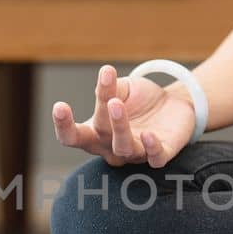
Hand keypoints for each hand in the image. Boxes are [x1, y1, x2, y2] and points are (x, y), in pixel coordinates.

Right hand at [52, 65, 196, 167]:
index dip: (63, 126)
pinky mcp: (160, 154)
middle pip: (99, 138)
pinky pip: (154, 158)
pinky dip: (151, 148)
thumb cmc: (138, 100)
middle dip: (102, 119)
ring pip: (124, 147)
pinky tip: (148, 135)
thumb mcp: (122, 89)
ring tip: (118, 104)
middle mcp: (111, 147)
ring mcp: (135, 153)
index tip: (59, 106)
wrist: (173, 104)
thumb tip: (105, 76)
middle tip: (109, 100)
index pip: (72, 137)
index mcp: (95, 132)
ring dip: (121, 127)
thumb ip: (111, 88)